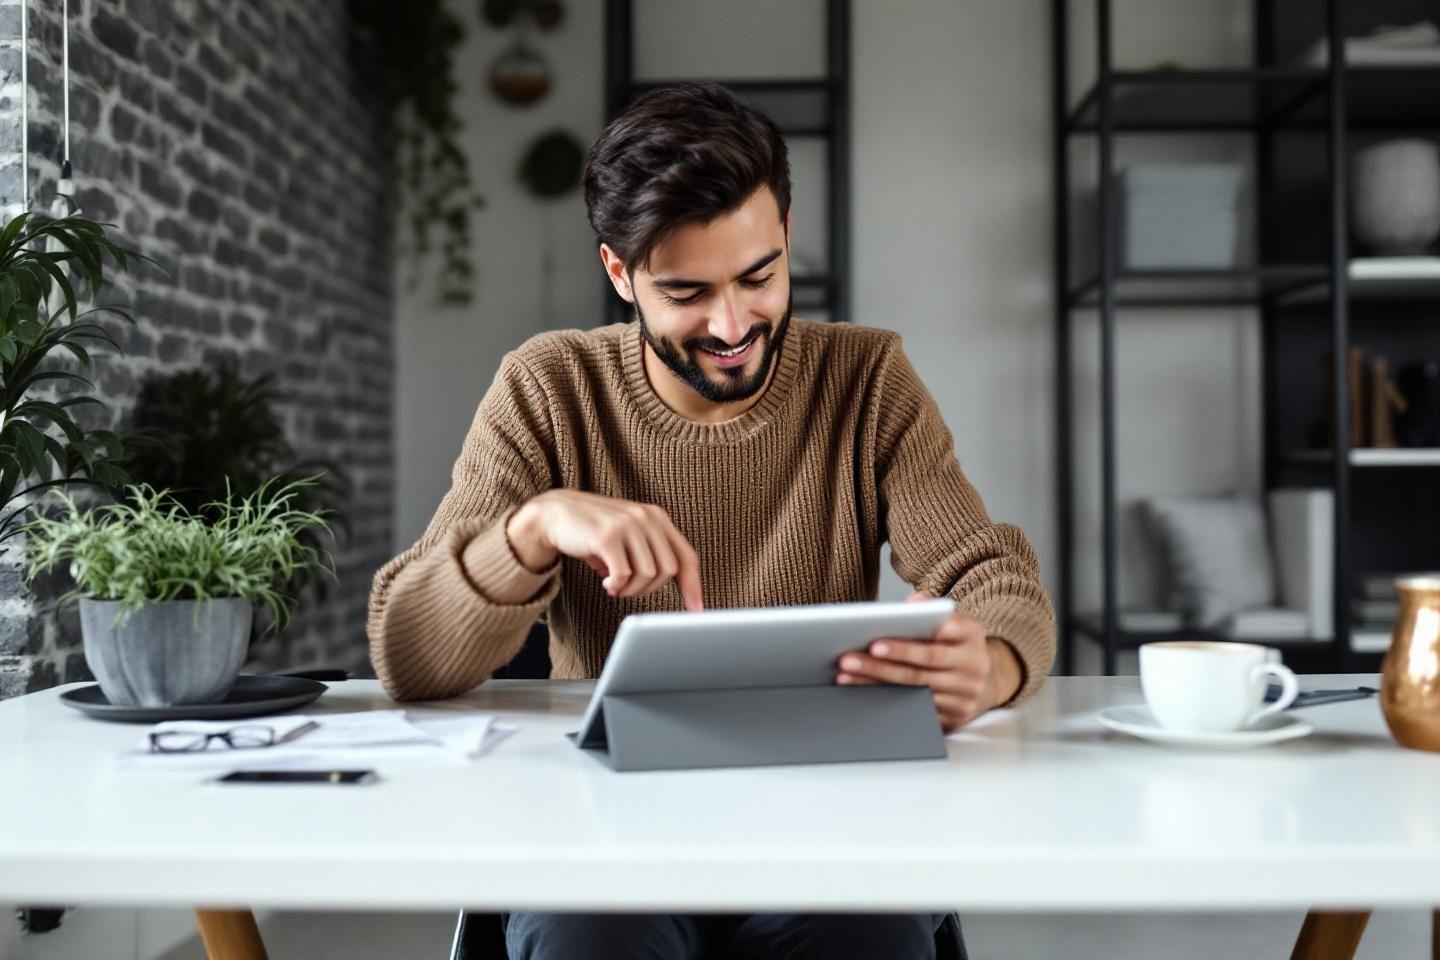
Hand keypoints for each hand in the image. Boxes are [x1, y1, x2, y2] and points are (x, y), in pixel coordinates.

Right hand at [507, 490, 703, 610]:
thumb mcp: (627, 538)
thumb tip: (671, 586)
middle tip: (628, 592)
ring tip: (615, 587)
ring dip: (631, 590)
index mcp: (656, 518)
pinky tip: (606, 584)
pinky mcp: (608, 536)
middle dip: (649, 590)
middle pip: (668, 570)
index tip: (696, 609)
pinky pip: (624, 574)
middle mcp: (647, 517)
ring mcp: (628, 524)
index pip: (686, 555)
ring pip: (647, 574)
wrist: (554, 514)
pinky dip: (617, 586)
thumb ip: (649, 555)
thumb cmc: (594, 531)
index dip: (693, 585)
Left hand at [834, 591, 1019, 732]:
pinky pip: (917, 710)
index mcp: (972, 634)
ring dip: (877, 683)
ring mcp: (966, 694)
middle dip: (883, 663)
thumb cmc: (954, 643)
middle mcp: (974, 665)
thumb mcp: (951, 620)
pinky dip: (887, 702)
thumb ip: (931, 607)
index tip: (875, 643)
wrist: (984, 678)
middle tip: (849, 659)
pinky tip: (863, 695)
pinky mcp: (956, 716)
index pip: (941, 634)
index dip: (907, 642)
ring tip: (847, 675)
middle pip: (922, 665)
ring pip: (915, 689)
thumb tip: (913, 603)